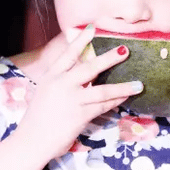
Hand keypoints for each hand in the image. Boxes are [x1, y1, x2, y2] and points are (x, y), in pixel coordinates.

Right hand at [18, 25, 142, 157]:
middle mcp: (61, 84)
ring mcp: (71, 100)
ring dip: (122, 87)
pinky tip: (125, 97)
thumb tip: (84, 74)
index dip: (80, 40)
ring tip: (138, 85)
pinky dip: (115, 102)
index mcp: (51, 76)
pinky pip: (102, 106)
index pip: (68, 54)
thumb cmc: (39, 118)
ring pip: (102, 90)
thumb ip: (62, 81)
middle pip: (89, 68)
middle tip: (125, 49)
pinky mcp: (79, 115)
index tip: (93, 28)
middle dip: (109, 58)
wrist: (31, 141)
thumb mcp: (46, 92)